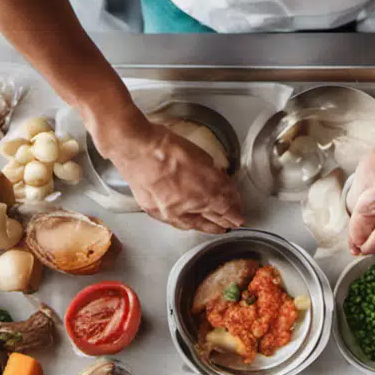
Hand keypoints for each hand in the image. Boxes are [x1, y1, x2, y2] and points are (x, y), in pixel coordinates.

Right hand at [91, 109, 242, 233]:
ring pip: (196, 225)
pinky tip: (191, 225)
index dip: (236, 210)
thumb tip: (219, 182)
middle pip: (215, 218)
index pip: (228, 207)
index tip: (240, 212)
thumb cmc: (164, 145)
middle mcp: (192, 206)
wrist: (134, 147)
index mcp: (207, 190)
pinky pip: (177, 222)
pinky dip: (188, 224)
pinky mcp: (156, 211)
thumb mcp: (200, 154)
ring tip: (217, 229)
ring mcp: (173, 211)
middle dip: (227, 221)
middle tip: (234, 223)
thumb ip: (212, 173)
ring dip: (209, 227)